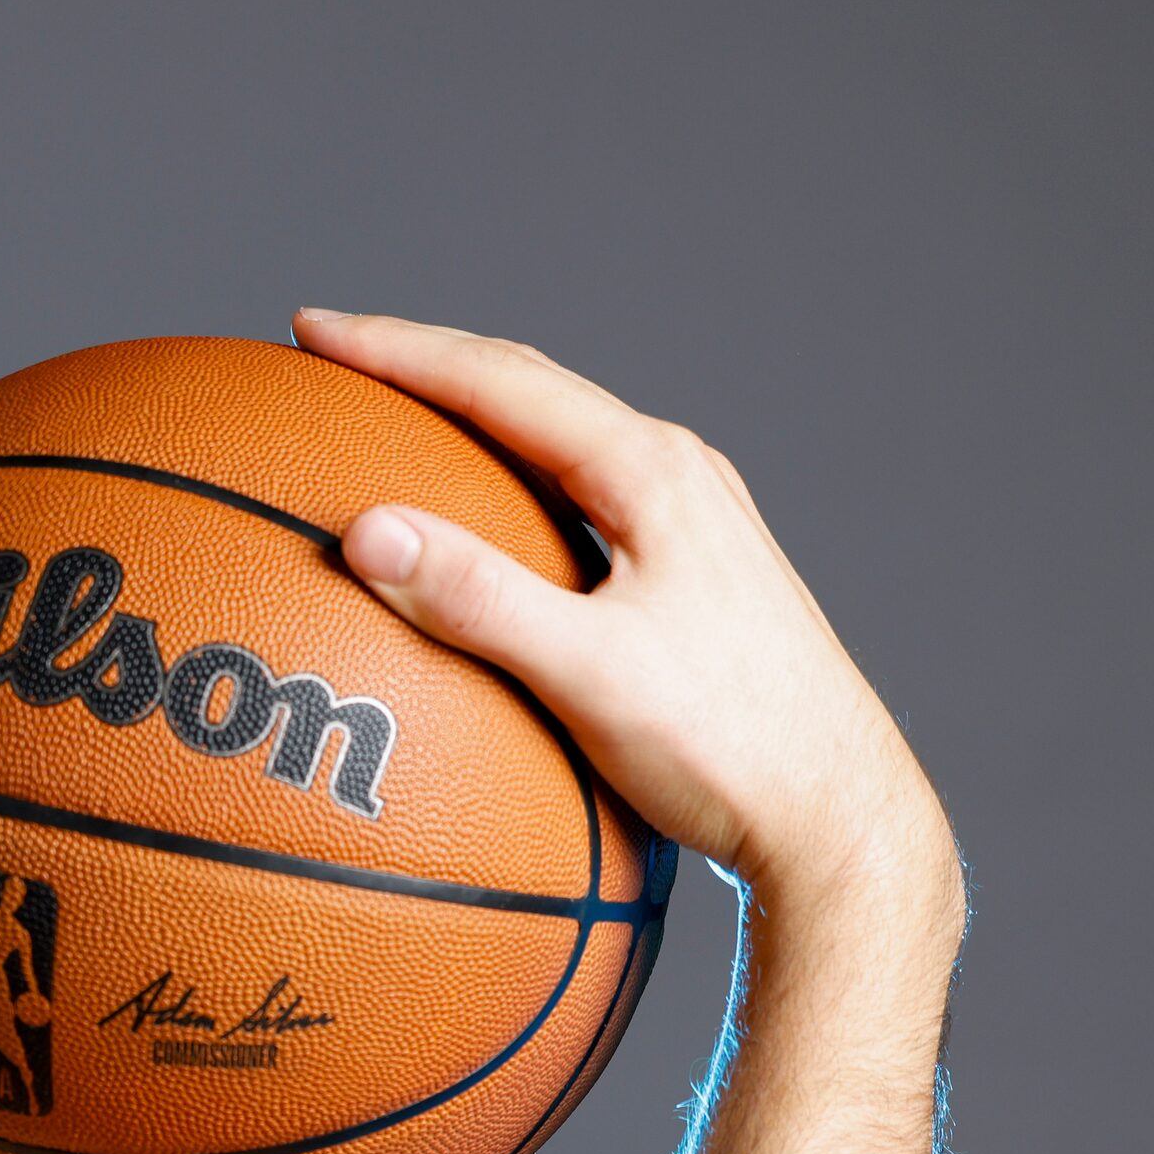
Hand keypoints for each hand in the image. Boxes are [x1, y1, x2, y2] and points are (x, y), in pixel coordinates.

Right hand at [292, 308, 959, 919]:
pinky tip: (480, 524)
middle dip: (425, 364)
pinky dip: (506, 482)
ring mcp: (691, 524)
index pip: (500, 383)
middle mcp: (677, 478)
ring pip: (557, 439)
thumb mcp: (591, 675)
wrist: (841, 821)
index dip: (398, 350)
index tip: (312, 331)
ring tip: (393, 416)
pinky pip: (577, 495)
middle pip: (529, 391)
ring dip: (470, 415)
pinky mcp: (691, 574)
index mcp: (653, 474)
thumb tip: (367, 531)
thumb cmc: (730, 751)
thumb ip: (478, 599)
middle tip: (334, 352)